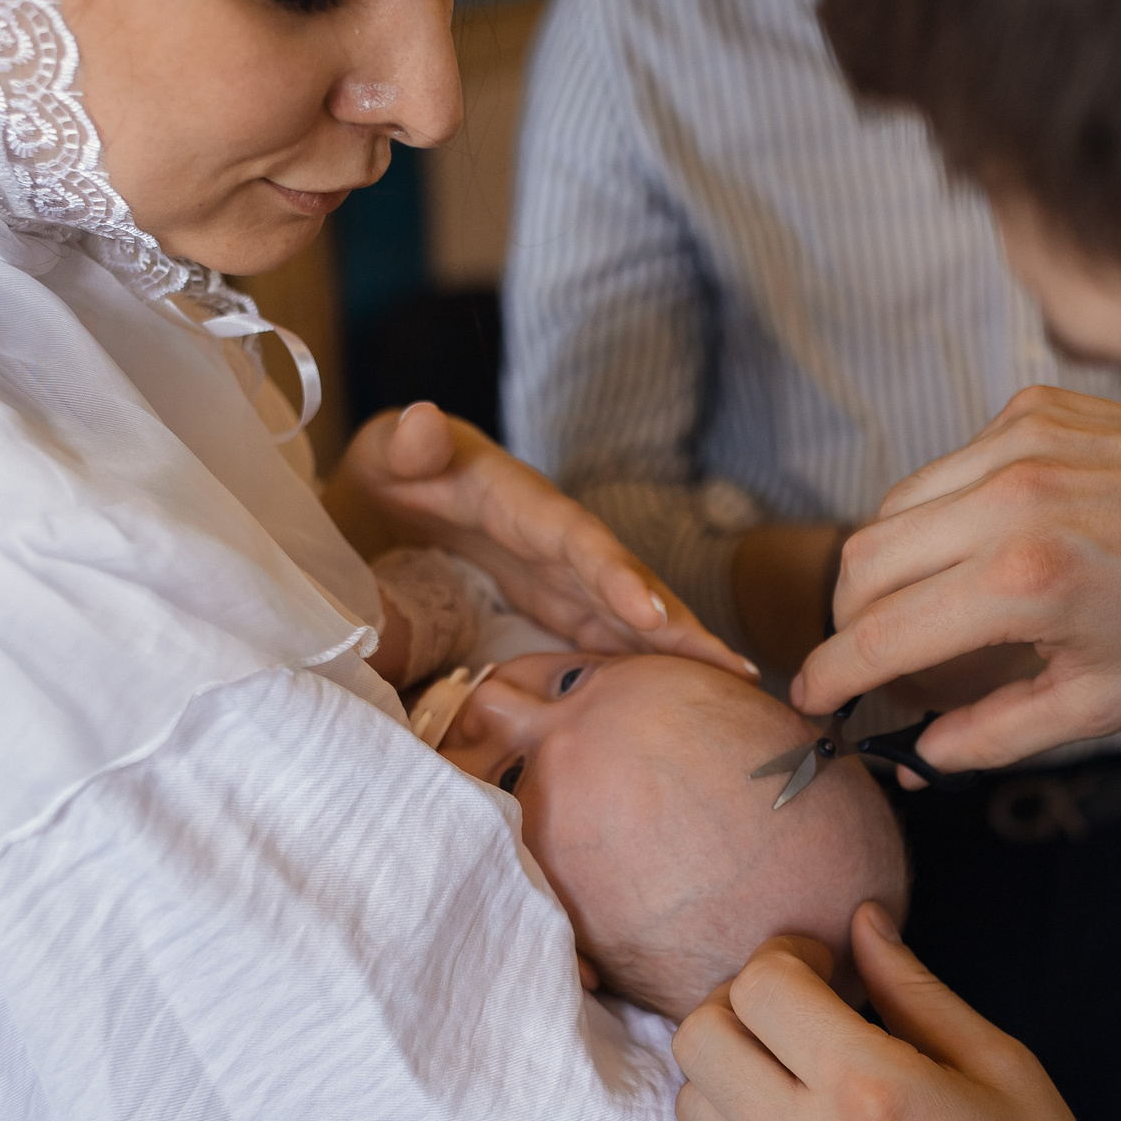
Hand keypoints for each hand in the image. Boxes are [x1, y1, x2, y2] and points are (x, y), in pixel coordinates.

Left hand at [325, 403, 754, 675]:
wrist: (392, 493)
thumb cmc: (391, 473)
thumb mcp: (385, 454)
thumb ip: (404, 446)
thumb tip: (420, 422)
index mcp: (521, 506)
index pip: (576, 541)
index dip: (615, 575)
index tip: (651, 614)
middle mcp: (558, 543)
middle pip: (628, 584)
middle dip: (679, 626)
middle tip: (730, 669)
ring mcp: (564, 577)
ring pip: (631, 616)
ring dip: (679, 650)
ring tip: (734, 687)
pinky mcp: (558, 604)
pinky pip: (606, 637)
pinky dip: (645, 665)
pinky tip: (682, 699)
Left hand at [672, 905, 1120, 1120]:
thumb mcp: (1001, 1065)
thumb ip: (913, 988)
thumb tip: (860, 921)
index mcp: (872, 1091)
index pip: (760, 986)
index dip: (787, 955)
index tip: (824, 965)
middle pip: (700, 1039)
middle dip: (740, 1003)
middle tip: (796, 1010)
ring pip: (692, 1105)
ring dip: (730, 1071)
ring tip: (793, 1072)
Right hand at [792, 387, 1120, 777]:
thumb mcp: (1098, 706)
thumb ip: (992, 737)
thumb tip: (915, 756)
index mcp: (1024, 583)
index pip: (880, 635)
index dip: (830, 676)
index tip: (812, 700)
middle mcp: (1010, 501)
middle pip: (862, 562)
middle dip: (847, 623)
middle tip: (869, 662)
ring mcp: (1018, 442)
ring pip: (892, 509)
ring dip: (888, 568)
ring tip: (929, 611)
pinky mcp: (1032, 410)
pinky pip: (946, 469)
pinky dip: (943, 516)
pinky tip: (987, 547)